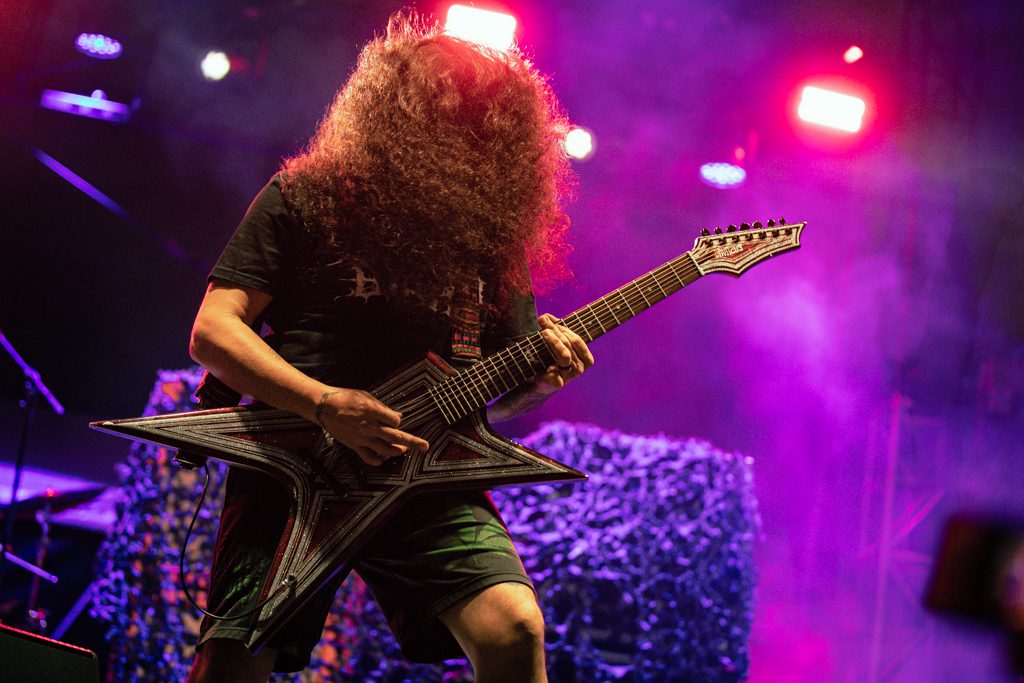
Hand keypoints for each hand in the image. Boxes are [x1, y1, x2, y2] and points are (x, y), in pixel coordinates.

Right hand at [315, 388, 429, 465]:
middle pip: (396, 437)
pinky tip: (385, 458)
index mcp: (373, 412)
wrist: (324, 407)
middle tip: (425, 446)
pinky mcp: (355, 446)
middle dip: (413, 442)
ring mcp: (363, 438)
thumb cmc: (346, 398)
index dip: (398, 421)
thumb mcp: (367, 397)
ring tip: (404, 449)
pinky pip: (370, 458)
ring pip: (386, 450)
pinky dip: (380, 460)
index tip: (395, 420)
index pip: (395, 421)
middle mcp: (370, 427)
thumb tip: (398, 417)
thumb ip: (383, 408)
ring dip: (398, 450)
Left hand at [533, 313, 594, 394]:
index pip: (577, 340)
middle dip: (556, 332)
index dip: (563, 329)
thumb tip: (547, 316)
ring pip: (564, 356)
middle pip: (569, 345)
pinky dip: (551, 370)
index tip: (550, 321)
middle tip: (543, 323)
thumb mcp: (555, 342)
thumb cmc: (551, 359)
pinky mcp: (558, 384)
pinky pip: (556, 376)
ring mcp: (569, 376)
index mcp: (585, 358)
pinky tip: (546, 366)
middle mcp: (579, 368)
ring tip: (544, 332)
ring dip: (554, 342)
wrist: (540, 381)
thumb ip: (553, 328)